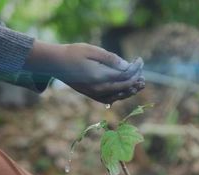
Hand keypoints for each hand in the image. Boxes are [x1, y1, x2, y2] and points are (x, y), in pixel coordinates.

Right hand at [25, 41, 144, 103]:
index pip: (124, 76)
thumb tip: (126, 66)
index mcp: (99, 77)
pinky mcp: (92, 95)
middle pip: (123, 87)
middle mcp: (98, 89)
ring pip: (118, 96)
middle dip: (135, 80)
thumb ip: (110, 59)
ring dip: (130, 91)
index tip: (140, 60)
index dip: (135, 69)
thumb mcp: (92, 50)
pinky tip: (125, 91)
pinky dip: (119, 96)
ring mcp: (94, 94)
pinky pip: (109, 99)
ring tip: (139, 85)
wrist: (55, 64)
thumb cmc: (73, 53)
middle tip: (143, 74)